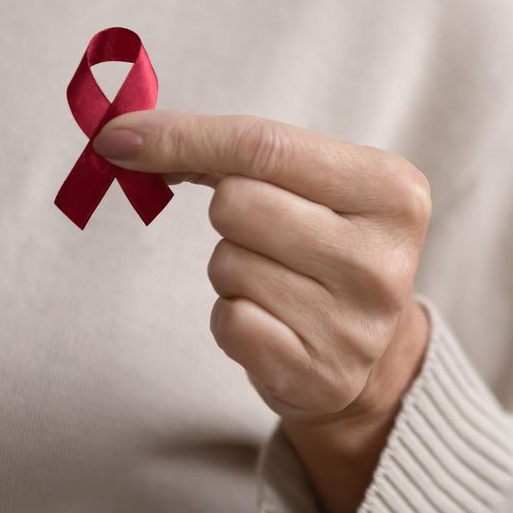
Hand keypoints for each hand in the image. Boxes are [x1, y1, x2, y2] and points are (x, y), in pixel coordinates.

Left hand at [92, 110, 432, 512]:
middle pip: (237, 203)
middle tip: (268, 234)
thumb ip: (236, 150)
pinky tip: (273, 322)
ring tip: (280, 283)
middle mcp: (383, 259)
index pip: (264, 146)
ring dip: (232, 268)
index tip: (119, 137)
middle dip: (228, 212)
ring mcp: (356, 325)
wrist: (373, 353)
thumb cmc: (327, 245)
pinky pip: (229, 320)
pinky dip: (232, 315)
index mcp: (393, 191)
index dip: (182, 137)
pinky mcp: (321, 375)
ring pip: (227, 263)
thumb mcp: (315, 182)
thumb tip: (125, 137)